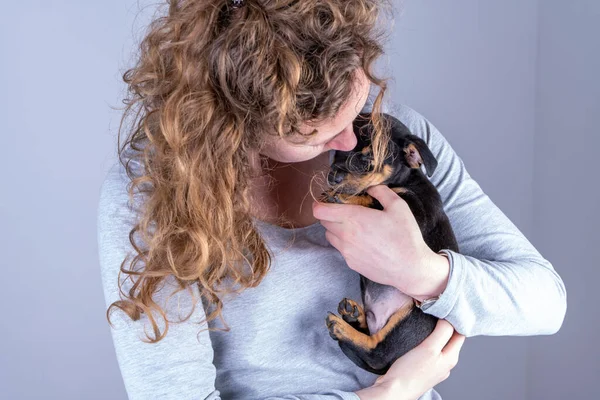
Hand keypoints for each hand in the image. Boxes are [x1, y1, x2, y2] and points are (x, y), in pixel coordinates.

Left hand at [312, 184, 449, 298]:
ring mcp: (346, 251)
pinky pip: (340, 249)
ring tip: (351, 226)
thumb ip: (381, 191)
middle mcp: (346, 235)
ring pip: (329, 236)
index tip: (324, 201)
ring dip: (334, 228)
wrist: (410, 268)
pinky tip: (360, 241)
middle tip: (341, 211)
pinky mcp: (351, 263)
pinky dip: (344, 242)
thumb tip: (369, 187)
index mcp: (354, 218)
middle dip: (328, 214)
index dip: (319, 204)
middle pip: (323, 222)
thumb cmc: (406, 236)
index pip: (320, 211)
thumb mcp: (398, 206)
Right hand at [355, 319, 464, 399]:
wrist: (393, 391)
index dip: (455, 318)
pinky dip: (426, 340)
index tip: (445, 306)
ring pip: (439, 344)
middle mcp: (446, 363)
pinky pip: (428, 350)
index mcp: (451, 357)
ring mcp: (434, 367)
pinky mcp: (422, 368)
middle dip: (445, 324)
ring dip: (435, 332)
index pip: (460, 333)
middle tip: (435, 310)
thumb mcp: (429, 348)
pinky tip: (417, 336)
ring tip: (426, 320)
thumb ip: (442, 332)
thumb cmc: (411, 371)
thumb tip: (449, 318)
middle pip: (450, 338)